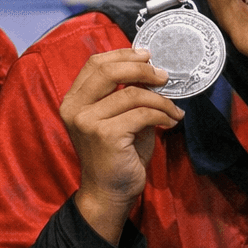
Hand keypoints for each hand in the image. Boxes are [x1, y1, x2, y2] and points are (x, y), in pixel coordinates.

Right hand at [60, 49, 183, 216]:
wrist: (109, 192)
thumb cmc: (117, 154)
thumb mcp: (119, 117)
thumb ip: (127, 94)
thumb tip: (152, 71)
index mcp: (73, 100)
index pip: (95, 64)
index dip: (123, 54)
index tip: (148, 55)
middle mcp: (75, 108)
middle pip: (109, 71)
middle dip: (142, 69)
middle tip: (164, 77)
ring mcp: (87, 122)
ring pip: (133, 94)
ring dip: (161, 100)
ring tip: (173, 110)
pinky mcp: (105, 135)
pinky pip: (143, 114)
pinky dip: (163, 115)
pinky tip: (171, 123)